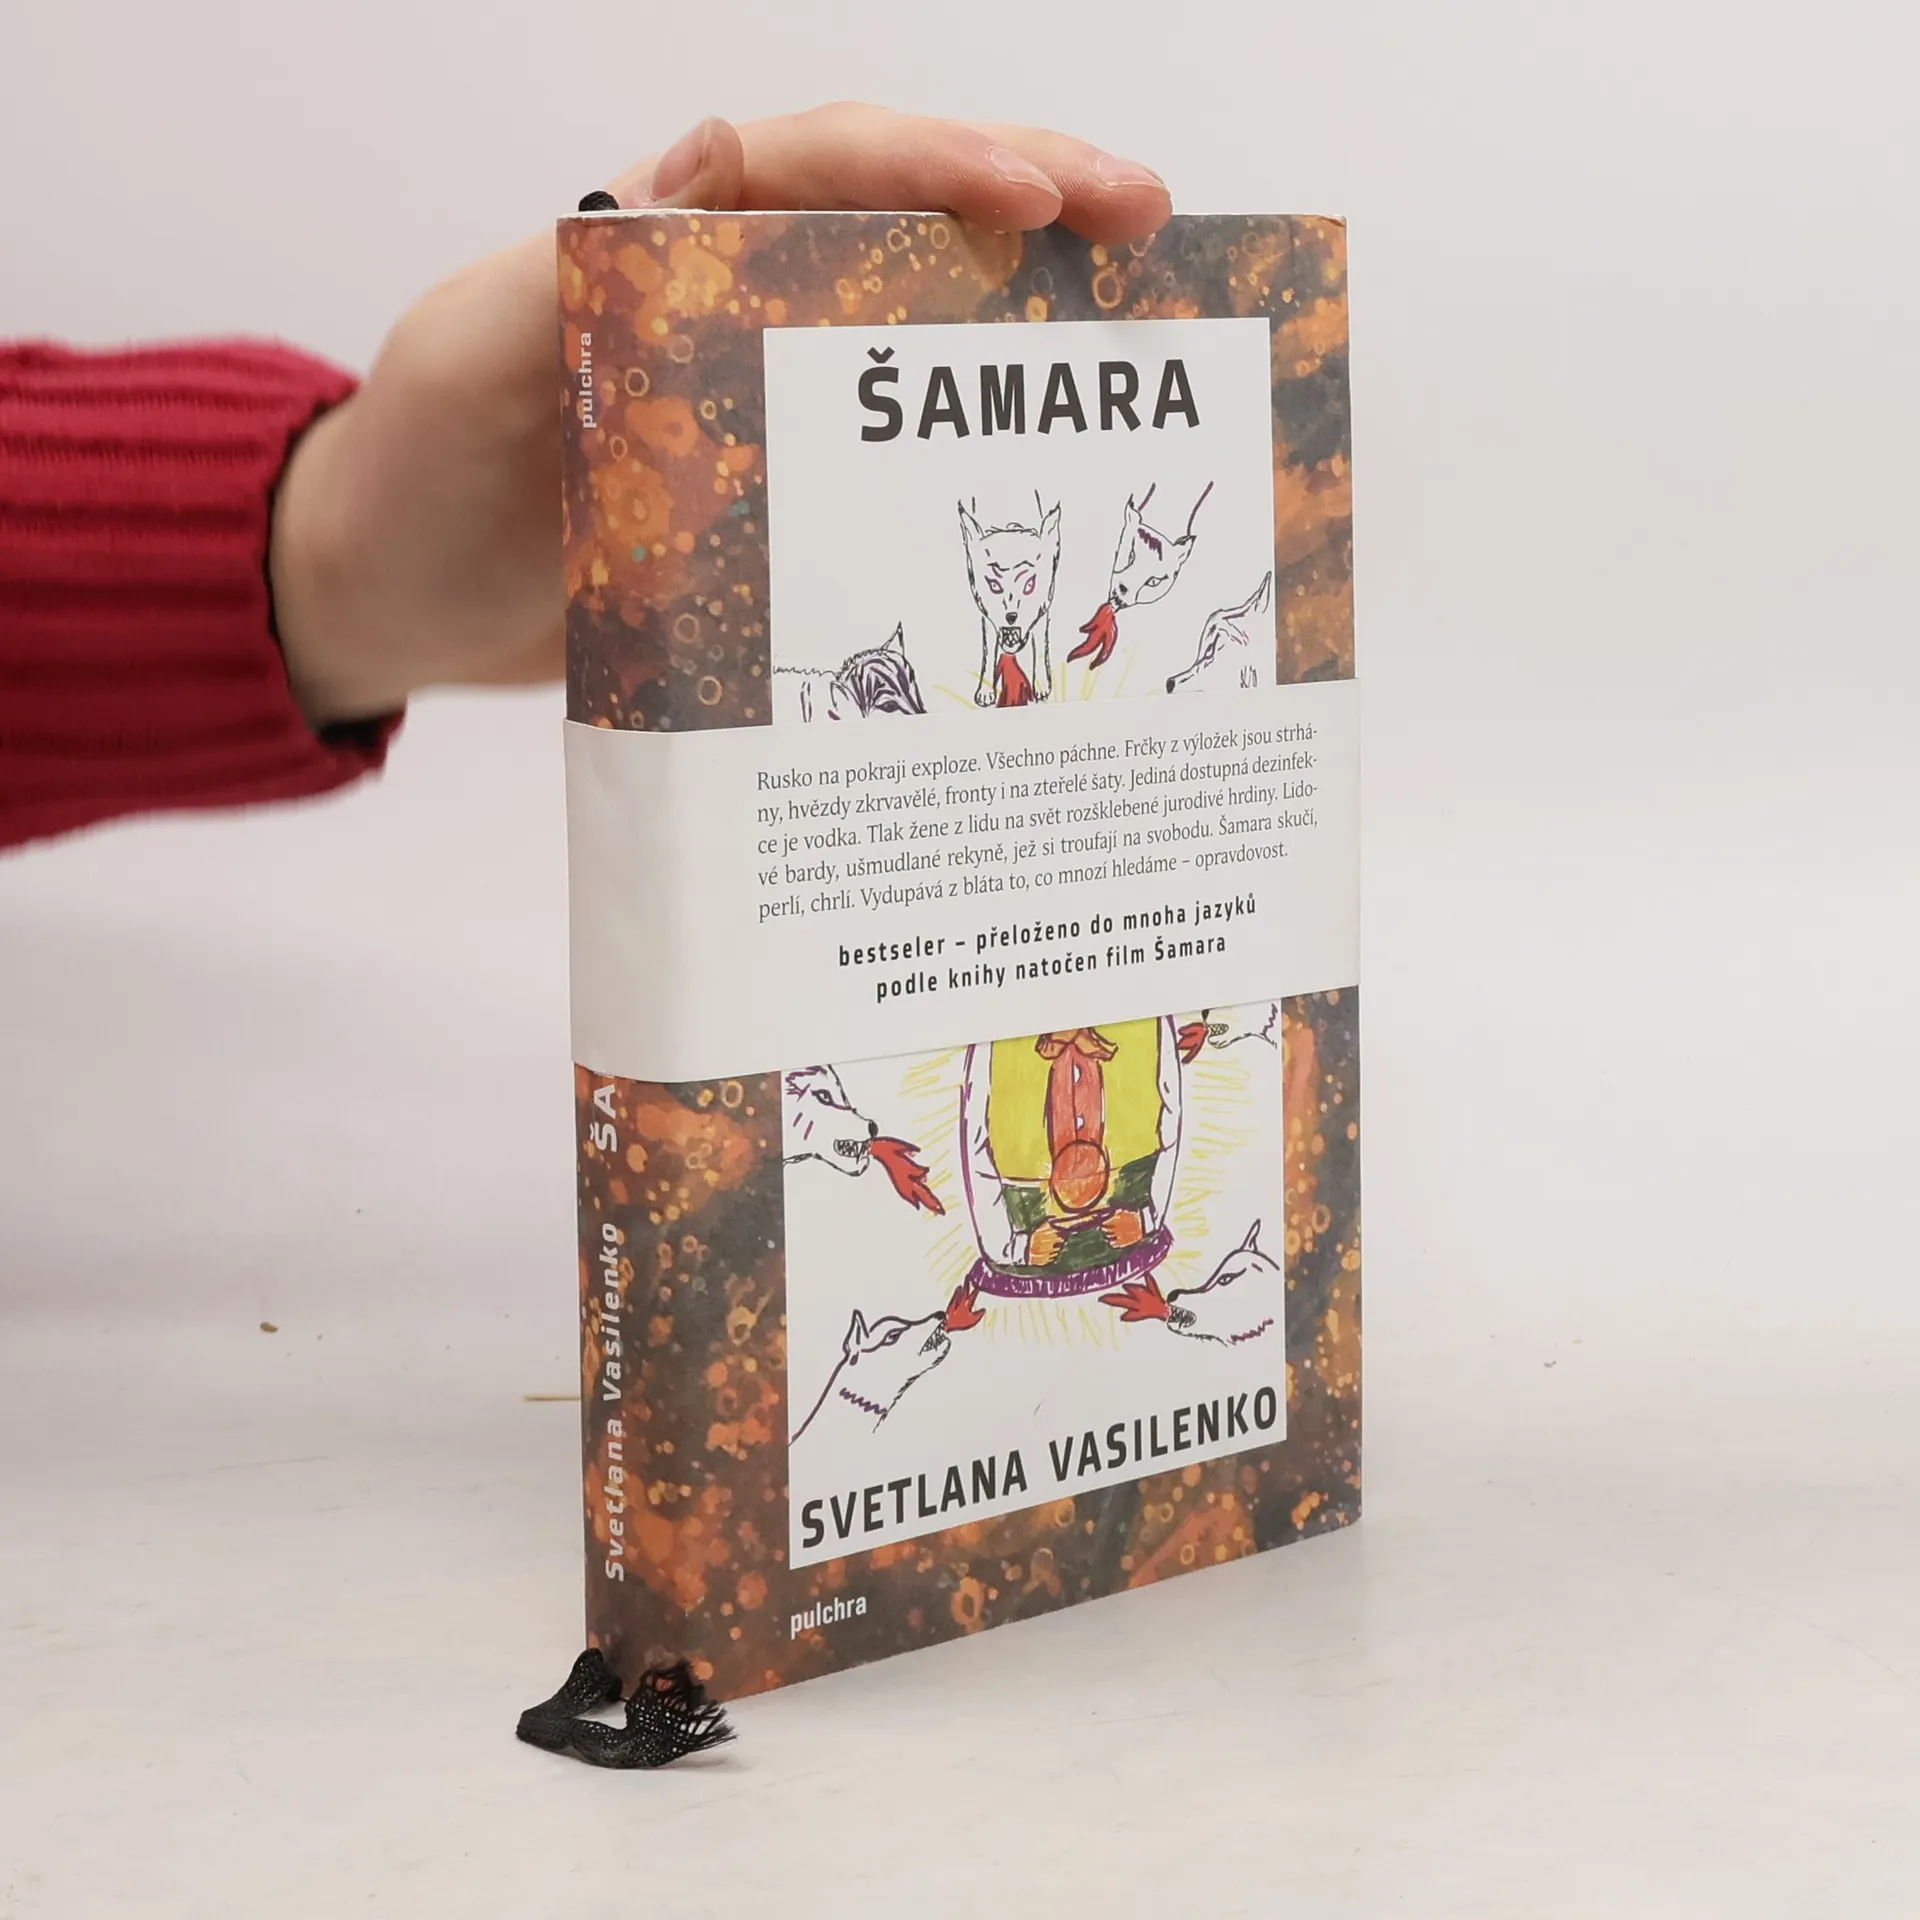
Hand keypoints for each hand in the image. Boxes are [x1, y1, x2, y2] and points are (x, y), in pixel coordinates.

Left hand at [270, 105, 1172, 724]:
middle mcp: (729, 295)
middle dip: (1029, 203)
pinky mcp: (768, 483)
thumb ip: (574, 276)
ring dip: (1020, 312)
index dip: (937, 165)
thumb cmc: (417, 475)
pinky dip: (963, 438)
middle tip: (1148, 224)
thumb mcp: (475, 362)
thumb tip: (709, 168)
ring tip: (1134, 320)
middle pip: (899, 218)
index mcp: (664, 236)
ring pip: (911, 320)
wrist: (390, 600)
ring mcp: (757, 390)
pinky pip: (881, 441)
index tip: (1043, 195)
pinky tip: (1038, 462)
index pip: (821, 164)